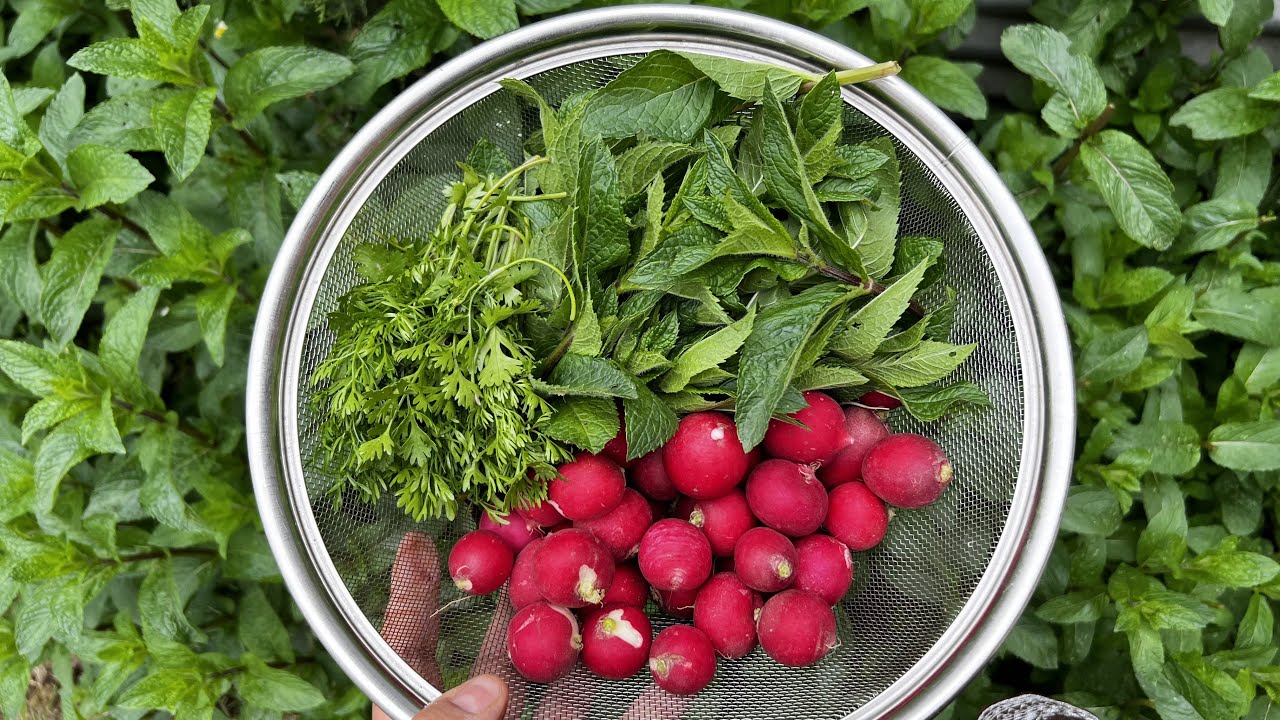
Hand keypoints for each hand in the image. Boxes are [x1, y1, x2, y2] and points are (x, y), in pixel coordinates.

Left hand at [371, 532, 690, 719]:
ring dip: (599, 637)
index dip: (412, 590)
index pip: (409, 644)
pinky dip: (652, 702)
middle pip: (503, 645)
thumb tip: (487, 691)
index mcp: (420, 715)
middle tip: (560, 535)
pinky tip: (678, 674)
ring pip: (567, 678)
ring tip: (631, 584)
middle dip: (533, 589)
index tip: (418, 543)